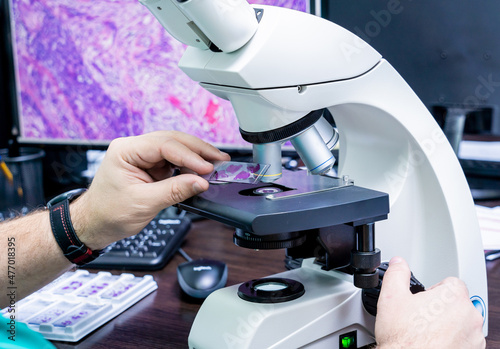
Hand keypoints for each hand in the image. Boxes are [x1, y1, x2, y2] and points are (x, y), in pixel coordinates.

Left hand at [71, 131, 229, 248]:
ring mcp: (143, 156)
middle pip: (172, 140)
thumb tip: (200, 182)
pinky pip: (174, 160)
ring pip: (176, 148)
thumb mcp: (143, 204)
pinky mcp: (150, 166)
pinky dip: (189, 165)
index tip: (206, 168)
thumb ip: (174, 191)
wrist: (95, 223)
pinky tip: (202, 170)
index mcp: (125, 150)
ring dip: (196, 156)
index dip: (188, 156)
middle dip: (198, 150)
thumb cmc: (108, 213)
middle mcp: (134, 148)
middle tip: (220, 159)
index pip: (163, 145)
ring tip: (216, 163)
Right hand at [375, 257, 484, 348]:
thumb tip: (398, 263)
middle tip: (421, 317)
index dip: (434, 290)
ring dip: (448, 325)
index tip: (423, 300)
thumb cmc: (403, 338)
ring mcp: (473, 337)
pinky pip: (464, 341)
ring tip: (426, 332)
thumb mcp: (391, 297)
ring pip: (462, 323)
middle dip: (441, 308)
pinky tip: (434, 343)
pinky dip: (453, 341)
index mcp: (453, 297)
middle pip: (457, 303)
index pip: (451, 283)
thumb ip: (397, 274)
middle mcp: (469, 316)